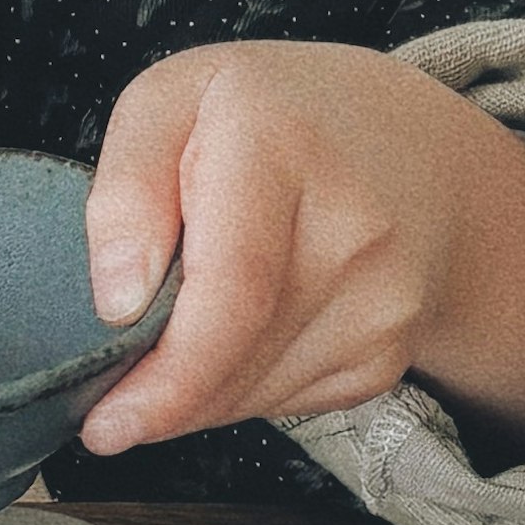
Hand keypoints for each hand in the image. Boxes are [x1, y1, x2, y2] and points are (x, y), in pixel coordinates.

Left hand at [77, 41, 524, 465]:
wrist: (418, 152)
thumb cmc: (273, 116)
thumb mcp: (173, 99)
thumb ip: (126, 186)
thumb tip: (117, 303)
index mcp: (282, 145)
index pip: (233, 290)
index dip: (169, 374)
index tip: (106, 424)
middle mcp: (352, 229)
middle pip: (235, 355)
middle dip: (158, 397)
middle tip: (108, 402)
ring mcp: (383, 303)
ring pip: (253, 393)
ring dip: (193, 392)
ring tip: (176, 332)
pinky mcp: (387, 356)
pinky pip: (285, 402)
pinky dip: (237, 386)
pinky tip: (237, 331)